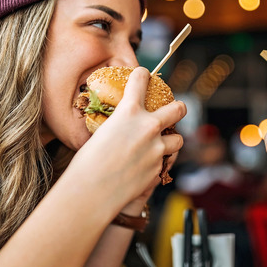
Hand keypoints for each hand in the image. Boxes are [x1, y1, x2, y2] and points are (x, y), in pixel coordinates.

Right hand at [62, 67, 185, 218]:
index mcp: (128, 111)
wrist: (92, 192)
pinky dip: (159, 163)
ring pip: (178, 140)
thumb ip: (118, 126)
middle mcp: (148, 126)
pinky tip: (147, 167)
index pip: (140, 81)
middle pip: (177, 109)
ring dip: (171, 140)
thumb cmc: (87, 163)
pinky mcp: (158, 169)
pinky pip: (165, 162)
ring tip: (163, 144)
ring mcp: (157, 149)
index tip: (144, 75)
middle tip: (178, 108)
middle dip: (178, 108)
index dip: (142, 75)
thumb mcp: (101, 133)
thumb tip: (121, 127)